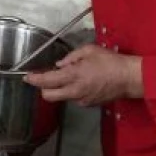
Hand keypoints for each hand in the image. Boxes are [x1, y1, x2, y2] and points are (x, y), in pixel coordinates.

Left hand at [24, 45, 142, 106]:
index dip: (34, 79)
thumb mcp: (89, 51)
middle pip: (48, 95)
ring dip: (60, 89)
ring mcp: (81, 100)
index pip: (47, 81)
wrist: (129, 78)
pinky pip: (74, 98)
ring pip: (61, 97)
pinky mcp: (88, 105)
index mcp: (73, 75)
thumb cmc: (110, 61)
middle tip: (44, 78)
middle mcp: (74, 91)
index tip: (27, 77)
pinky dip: (72, 91)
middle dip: (43, 88)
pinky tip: (82, 82)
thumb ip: (71, 57)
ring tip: (71, 76)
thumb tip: (60, 65)